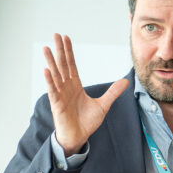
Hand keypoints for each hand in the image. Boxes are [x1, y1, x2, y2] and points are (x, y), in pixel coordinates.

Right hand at [43, 33, 128, 155]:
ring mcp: (60, 95)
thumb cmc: (87, 122)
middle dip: (59, 50)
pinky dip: (50, 81)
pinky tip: (47, 70)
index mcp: (75, 85)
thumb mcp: (103, 105)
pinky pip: (53, 91)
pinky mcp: (57, 105)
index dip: (69, 51)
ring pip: (55, 75)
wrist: (79, 137)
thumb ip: (113, 92)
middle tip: (55, 35)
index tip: (66, 38)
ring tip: (46, 48)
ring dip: (51, 61)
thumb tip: (125, 82)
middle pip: (62, 65)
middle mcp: (66, 87)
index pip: (71, 65)